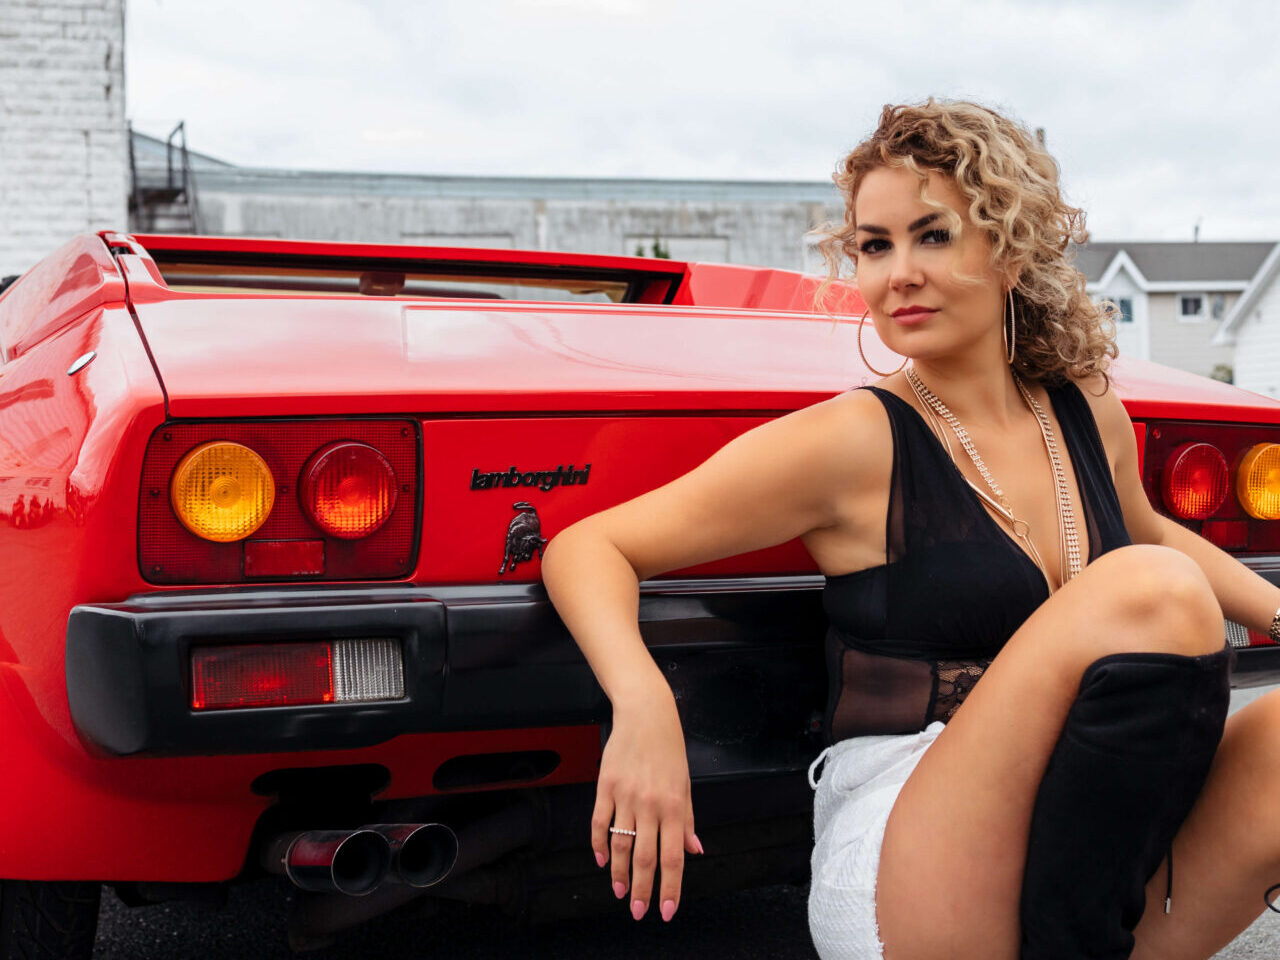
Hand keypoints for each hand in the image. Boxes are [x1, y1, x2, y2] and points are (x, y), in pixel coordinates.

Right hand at [590, 694, 702, 921]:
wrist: (646, 716)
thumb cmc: (669, 750)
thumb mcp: (686, 785)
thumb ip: (688, 821)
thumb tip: (695, 850)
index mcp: (675, 806)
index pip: (673, 857)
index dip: (670, 887)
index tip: (666, 909)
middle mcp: (651, 805)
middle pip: (644, 857)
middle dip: (641, 889)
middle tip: (637, 911)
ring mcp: (626, 796)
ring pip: (620, 845)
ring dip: (619, 873)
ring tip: (619, 892)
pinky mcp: (605, 787)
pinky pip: (600, 823)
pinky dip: (599, 845)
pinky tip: (602, 860)